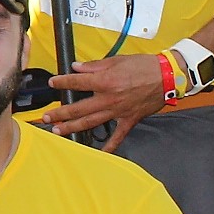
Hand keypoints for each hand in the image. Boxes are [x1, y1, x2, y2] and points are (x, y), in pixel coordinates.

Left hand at [43, 54, 168, 148]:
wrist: (167, 77)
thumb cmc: (143, 66)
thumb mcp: (116, 60)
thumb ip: (95, 66)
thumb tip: (77, 67)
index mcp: (104, 81)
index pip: (77, 82)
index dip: (62, 82)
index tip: (52, 83)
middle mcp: (108, 99)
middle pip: (79, 108)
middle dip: (60, 113)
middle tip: (46, 117)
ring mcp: (118, 112)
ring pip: (91, 122)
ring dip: (73, 127)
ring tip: (58, 130)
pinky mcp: (129, 120)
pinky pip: (117, 136)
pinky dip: (109, 146)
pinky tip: (99, 153)